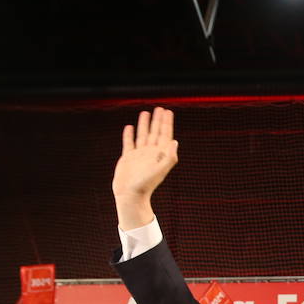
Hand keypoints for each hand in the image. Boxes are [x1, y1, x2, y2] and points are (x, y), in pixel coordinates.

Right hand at [112, 107, 177, 228]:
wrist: (131, 195)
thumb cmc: (146, 184)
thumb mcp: (160, 170)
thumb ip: (169, 157)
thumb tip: (175, 142)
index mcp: (159, 154)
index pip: (165, 134)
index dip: (167, 123)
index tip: (168, 111)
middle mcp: (150, 153)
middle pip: (155, 132)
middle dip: (157, 120)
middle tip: (159, 108)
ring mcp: (139, 155)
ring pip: (142, 135)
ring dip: (144, 124)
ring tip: (145, 113)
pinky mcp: (128, 158)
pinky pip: (129, 143)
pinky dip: (129, 134)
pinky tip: (129, 127)